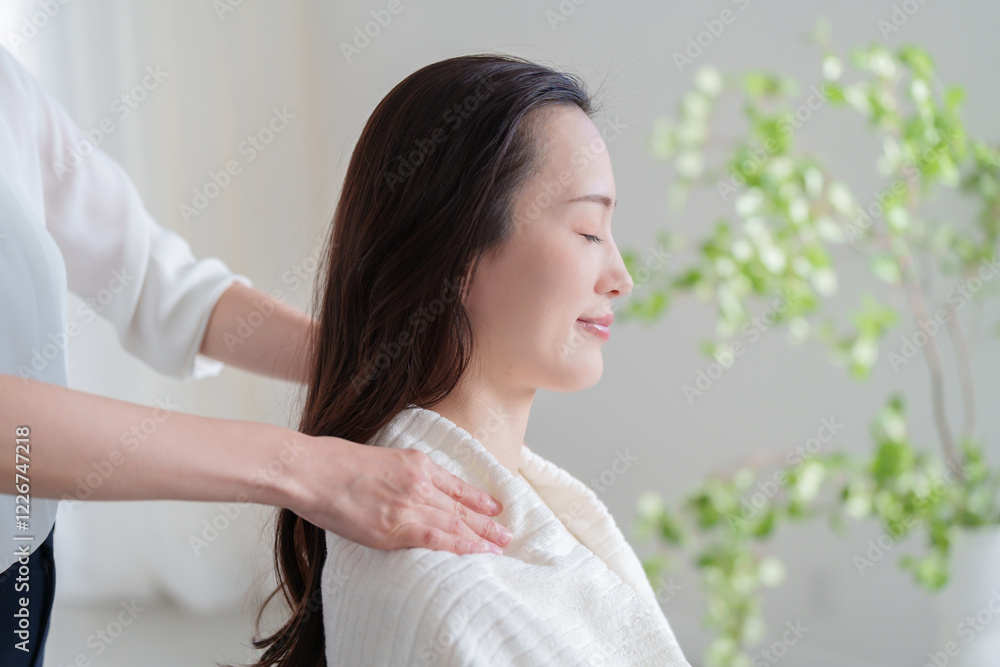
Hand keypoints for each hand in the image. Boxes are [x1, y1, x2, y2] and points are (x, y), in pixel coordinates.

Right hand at [290, 436, 512, 554]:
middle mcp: (419, 482)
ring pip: (455, 523)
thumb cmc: (332, 462)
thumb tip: (399, 486)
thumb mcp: (375, 457)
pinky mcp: (395, 526)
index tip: (493, 506)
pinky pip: (437, 539)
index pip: (454, 484)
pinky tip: (477, 554)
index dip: (477, 497)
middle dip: (487, 521)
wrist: (310, 469)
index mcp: (414, 462)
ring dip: (481, 537)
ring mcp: (409, 504)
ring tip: (501, 547)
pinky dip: (461, 547)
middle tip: (507, 533)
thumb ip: (395, 473)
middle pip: (461, 506)